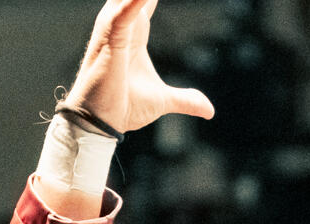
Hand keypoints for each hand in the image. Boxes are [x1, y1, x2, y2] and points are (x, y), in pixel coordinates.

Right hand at [60, 0, 214, 133]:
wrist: (101, 124)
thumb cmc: (123, 107)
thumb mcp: (163, 101)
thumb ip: (185, 99)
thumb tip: (209, 110)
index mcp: (134, 31)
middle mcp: (122, 24)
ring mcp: (113, 30)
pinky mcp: (110, 41)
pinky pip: (123, 14)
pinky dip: (135, 2)